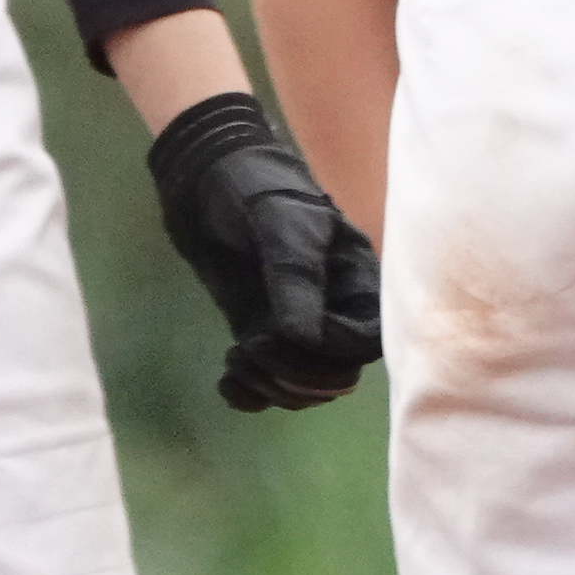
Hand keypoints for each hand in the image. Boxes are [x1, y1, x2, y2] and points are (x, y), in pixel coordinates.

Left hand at [145, 92, 382, 409]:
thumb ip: (296, 277)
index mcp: (356, 278)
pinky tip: (227, 378)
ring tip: (237, 359)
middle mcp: (333, 308)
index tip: (288, 332)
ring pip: (304, 387)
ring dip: (272, 387)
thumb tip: (304, 338)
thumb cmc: (256, 188)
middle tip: (254, 350)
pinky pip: (268, 387)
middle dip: (299, 376)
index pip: (367, 340)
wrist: (207, 178)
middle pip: (338, 373)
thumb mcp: (282, 223)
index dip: (335, 350)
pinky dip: (249, 395)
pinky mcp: (261, 335)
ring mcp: (296, 325)